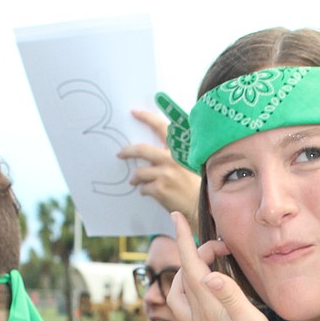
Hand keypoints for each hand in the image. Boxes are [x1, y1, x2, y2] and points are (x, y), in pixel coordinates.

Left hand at [118, 110, 200, 224]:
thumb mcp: (189, 164)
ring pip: (140, 173)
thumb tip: (153, 153)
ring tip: (135, 181)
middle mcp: (171, 160)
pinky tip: (148, 192)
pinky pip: (144, 188)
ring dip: (135, 178)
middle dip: (127, 151)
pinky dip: (144, 190)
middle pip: (142, 150)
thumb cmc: (195, 187)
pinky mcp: (159, 189)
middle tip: (120, 154)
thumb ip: (173, 155)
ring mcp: (164, 175)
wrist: (199, 207)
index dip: (147, 118)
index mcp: (178, 151)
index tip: (134, 113)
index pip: (161, 127)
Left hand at [149, 213, 289, 320]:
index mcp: (210, 309)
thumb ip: (230, 296)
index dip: (183, 240)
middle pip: (186, 280)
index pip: (191, 267)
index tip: (176, 216)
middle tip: (217, 247)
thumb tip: (207, 274)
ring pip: (178, 304)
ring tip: (191, 269)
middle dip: (193, 256)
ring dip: (178, 283)